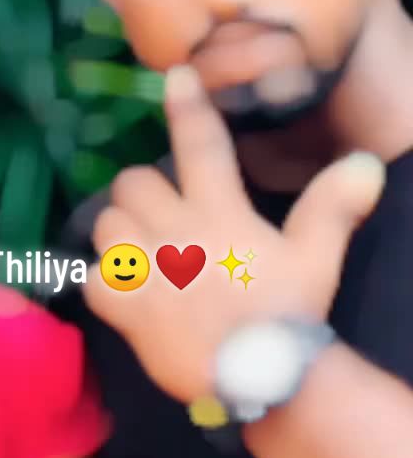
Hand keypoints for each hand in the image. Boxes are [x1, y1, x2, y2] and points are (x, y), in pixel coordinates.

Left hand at [84, 66, 385, 402]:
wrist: (260, 378)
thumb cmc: (288, 314)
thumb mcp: (317, 258)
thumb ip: (333, 206)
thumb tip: (365, 162)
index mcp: (221, 214)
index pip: (201, 147)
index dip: (187, 108)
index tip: (174, 79)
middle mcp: (176, 233)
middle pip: (131, 183)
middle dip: (141, 191)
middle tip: (160, 212)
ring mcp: (146, 272)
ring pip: (105, 225)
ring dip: (119, 231)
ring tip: (140, 248)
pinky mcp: (125, 311)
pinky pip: (93, 280)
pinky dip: (103, 283)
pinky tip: (124, 291)